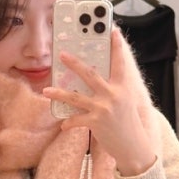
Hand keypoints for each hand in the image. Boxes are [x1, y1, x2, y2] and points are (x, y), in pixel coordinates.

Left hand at [43, 29, 156, 175]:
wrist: (133, 146)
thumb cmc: (127, 123)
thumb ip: (114, 88)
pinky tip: (63, 124)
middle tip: (62, 54)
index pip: (119, 63)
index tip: (112, 31)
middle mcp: (113, 95)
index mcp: (123, 87)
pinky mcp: (95, 122)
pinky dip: (68, 122)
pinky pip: (76, 120)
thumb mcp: (125, 102)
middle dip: (74, 63)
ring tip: (46, 90)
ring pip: (75, 97)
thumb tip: (97, 78)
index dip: (116, 47)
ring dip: (59, 93)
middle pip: (90, 74)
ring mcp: (103, 108)